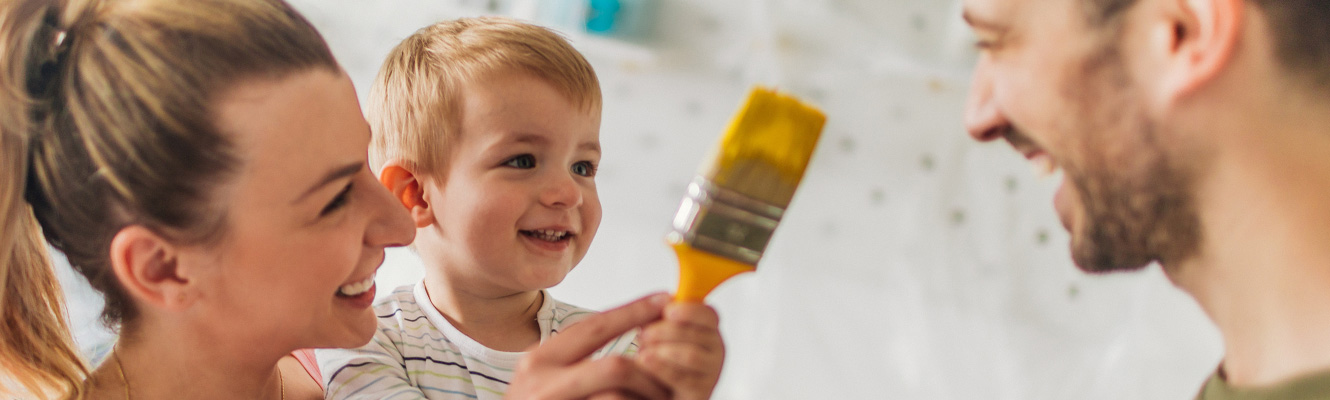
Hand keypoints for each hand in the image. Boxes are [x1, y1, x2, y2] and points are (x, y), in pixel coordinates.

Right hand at [506, 293, 673, 399]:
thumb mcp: (544, 381)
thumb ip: (573, 362)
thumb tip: (630, 338)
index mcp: (538, 362)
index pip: (594, 327)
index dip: (633, 311)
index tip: (664, 299)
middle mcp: (542, 385)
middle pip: (616, 368)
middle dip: (651, 373)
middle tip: (670, 381)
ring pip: (619, 398)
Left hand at [635, 303, 724, 399]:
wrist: (652, 392)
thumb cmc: (656, 360)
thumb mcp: (657, 334)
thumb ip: (660, 317)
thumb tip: (658, 300)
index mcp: (707, 330)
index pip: (709, 315)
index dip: (691, 311)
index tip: (669, 311)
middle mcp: (715, 350)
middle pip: (698, 334)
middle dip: (668, 332)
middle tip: (643, 334)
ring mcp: (711, 373)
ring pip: (691, 355)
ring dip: (664, 350)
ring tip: (642, 350)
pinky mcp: (701, 393)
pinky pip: (683, 378)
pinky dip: (661, 368)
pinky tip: (644, 361)